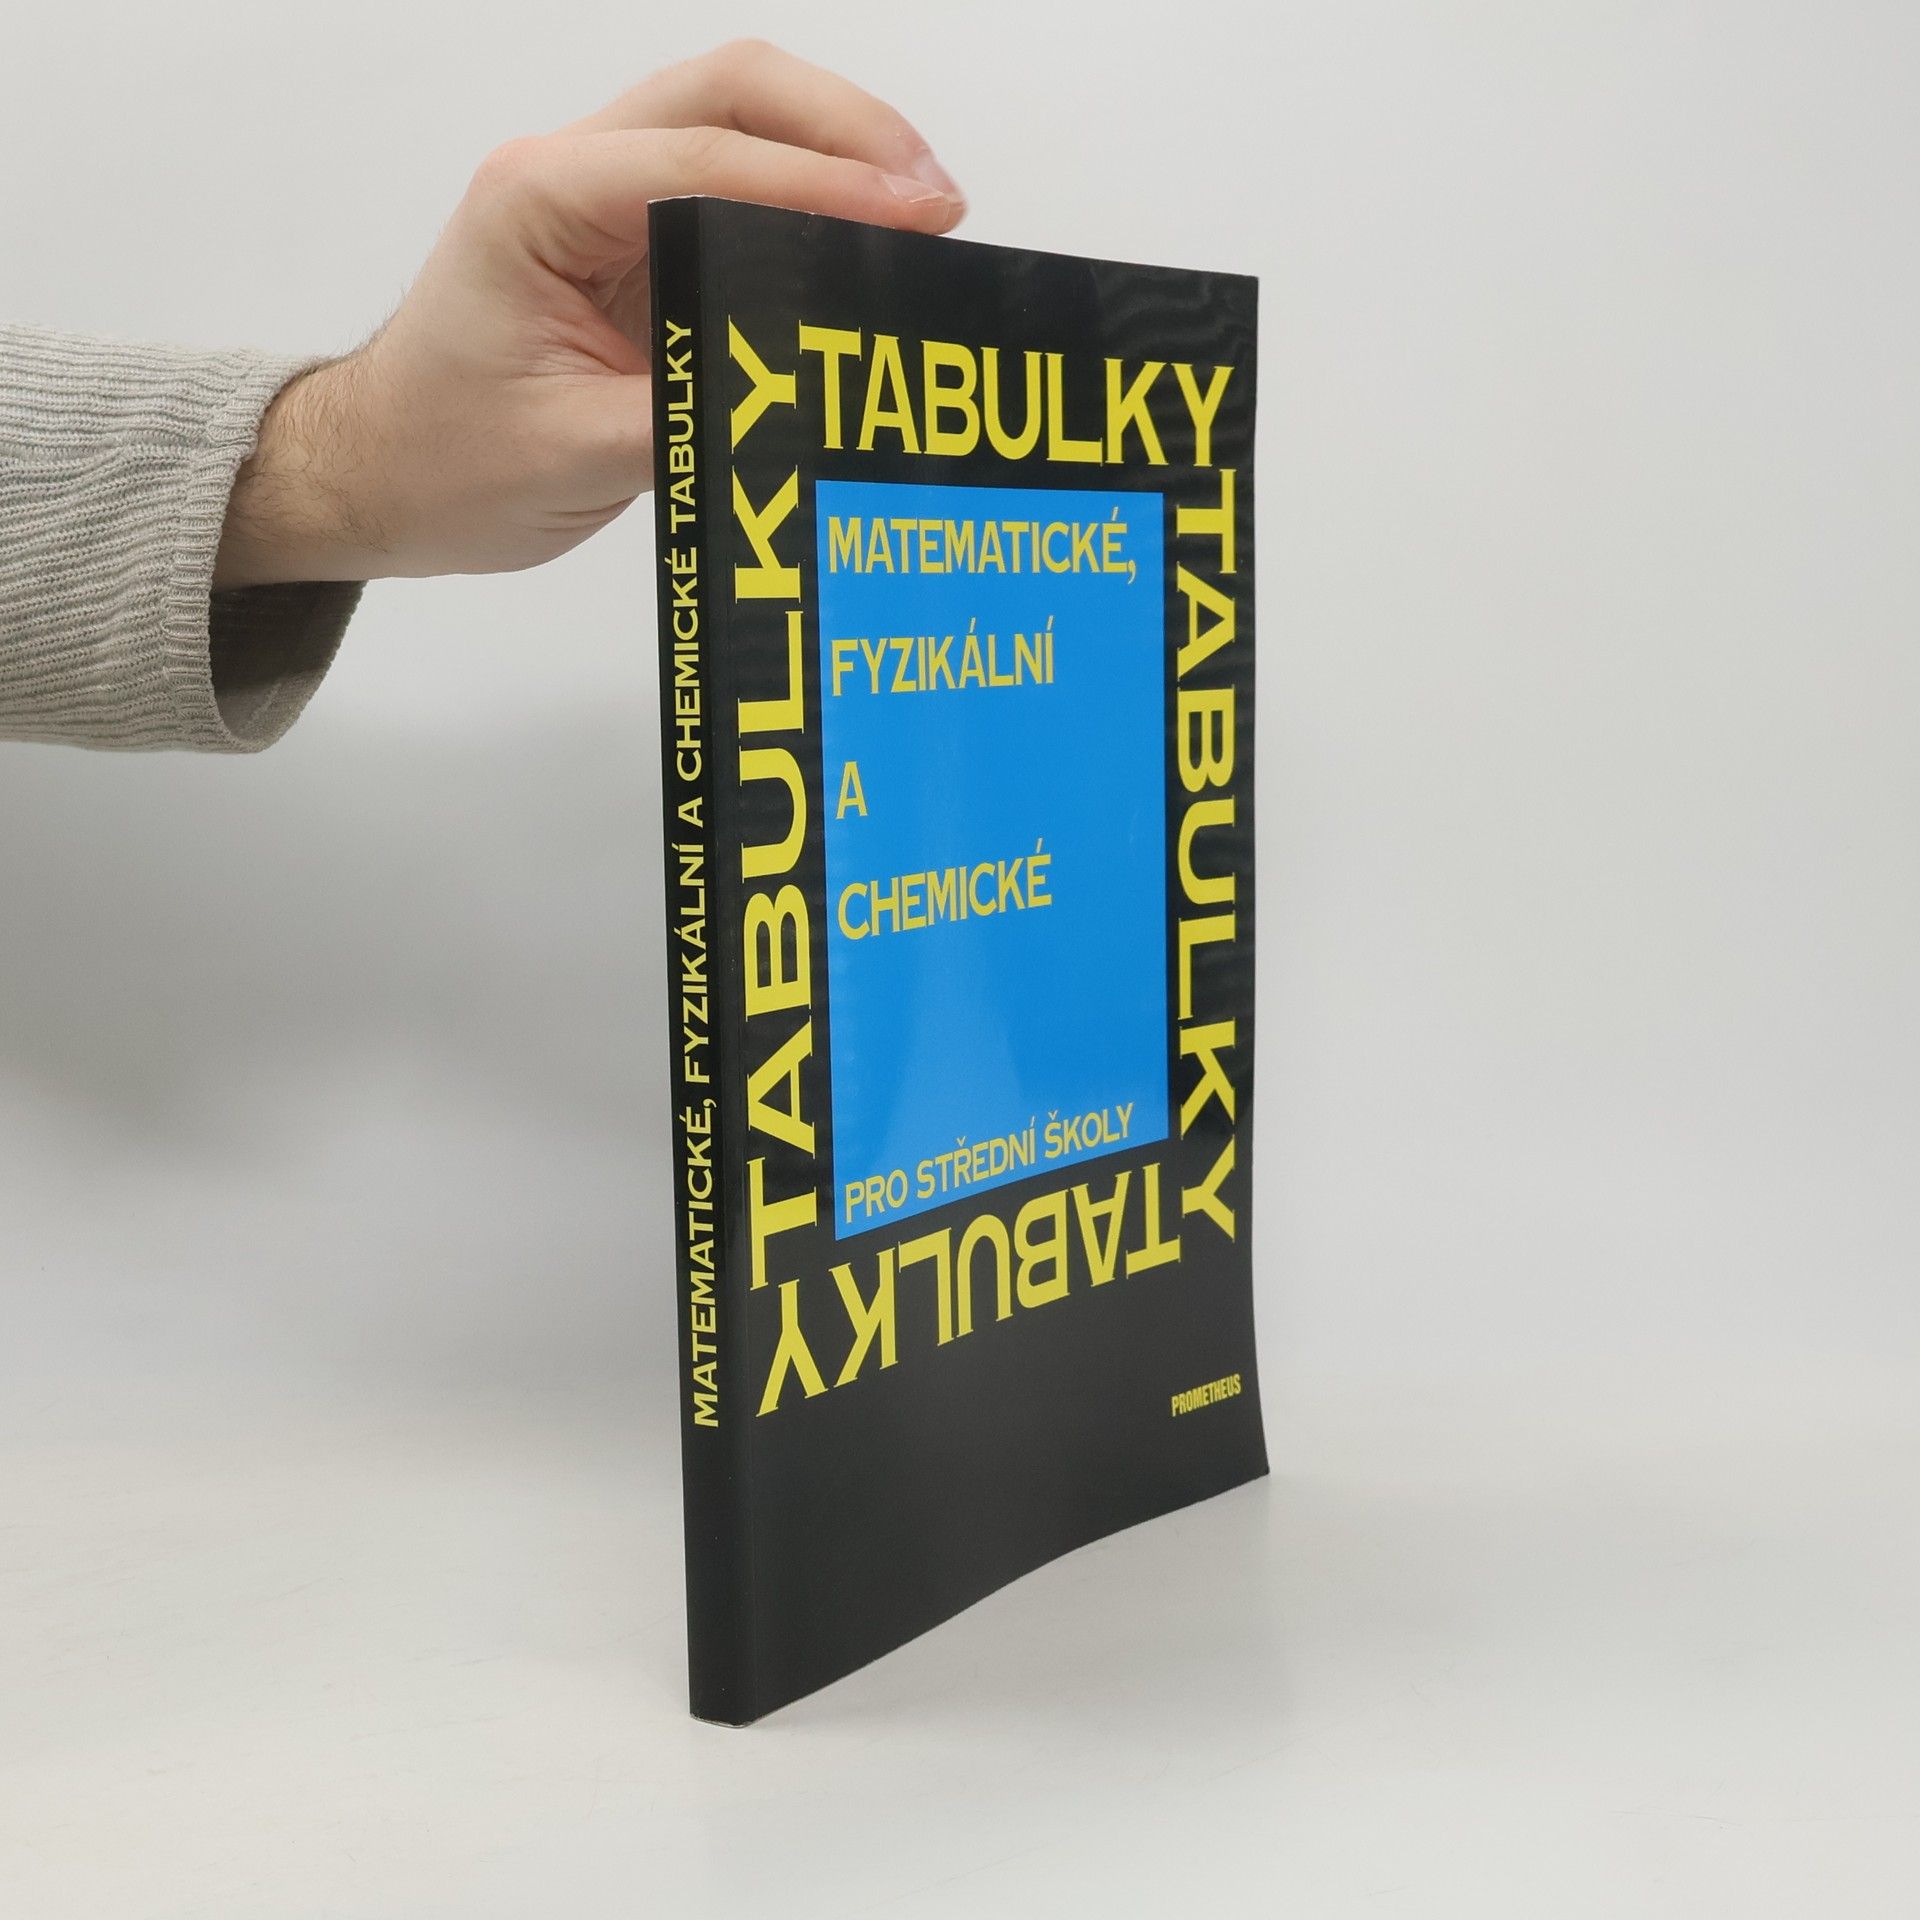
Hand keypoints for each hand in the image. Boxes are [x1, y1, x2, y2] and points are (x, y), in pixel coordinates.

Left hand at [214, 41, 964, 586]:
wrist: (382, 472)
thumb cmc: (447, 461)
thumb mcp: (573, 455)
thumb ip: (694, 418)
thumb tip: (808, 405)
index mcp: (538, 201)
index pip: (704, 161)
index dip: (821, 186)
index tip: (914, 222)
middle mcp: (572, 173)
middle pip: (731, 92)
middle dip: (847, 130)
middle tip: (938, 202)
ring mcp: (605, 199)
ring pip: (738, 120)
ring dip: (838, 149)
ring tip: (925, 213)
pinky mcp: (633, 240)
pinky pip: (736, 186)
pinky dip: (812, 197)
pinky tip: (866, 241)